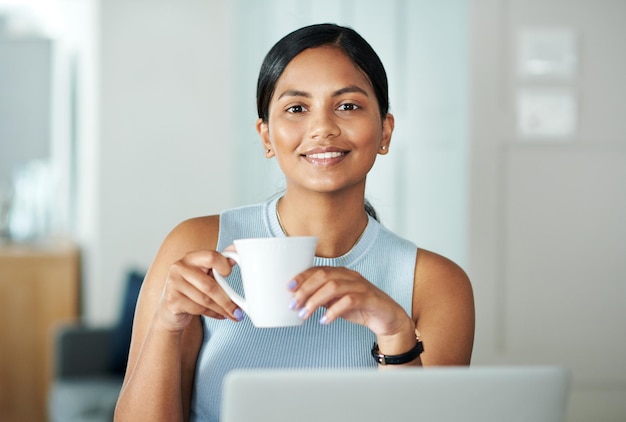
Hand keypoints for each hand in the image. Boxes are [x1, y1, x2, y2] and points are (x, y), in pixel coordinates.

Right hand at [155, 250, 242, 332]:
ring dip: (222, 309)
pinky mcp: (172, 301)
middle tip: (238, 310)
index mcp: (191, 257)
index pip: (211, 256)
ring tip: (232, 314)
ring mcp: (173, 284)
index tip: (229, 274)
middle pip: (209, 284)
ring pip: (205, 299)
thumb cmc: (192, 289)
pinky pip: (198, 309)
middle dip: (226, 300)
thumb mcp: (206, 274)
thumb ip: (220, 263)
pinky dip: (213, 314)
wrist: (171, 310)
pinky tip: (219, 315)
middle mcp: (179, 268)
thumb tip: (237, 252)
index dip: (224, 266)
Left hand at [288, 266, 410, 336]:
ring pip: (333, 286)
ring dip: (315, 300)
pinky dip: (334, 311)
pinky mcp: (369, 298)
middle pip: (323, 275)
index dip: (302, 277)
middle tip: (293, 304)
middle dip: (305, 289)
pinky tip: (325, 320)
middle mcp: (350, 276)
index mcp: (341, 273)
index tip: (288, 287)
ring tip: (304, 314)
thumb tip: (299, 300)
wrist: (388, 318)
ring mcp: (360, 286)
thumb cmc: (361, 308)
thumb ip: (322, 298)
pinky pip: (349, 301)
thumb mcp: (337, 302)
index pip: (318, 269)